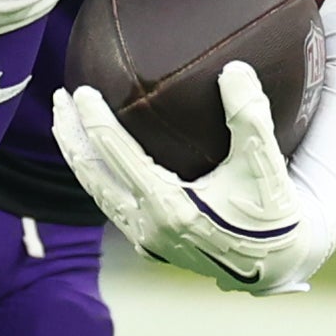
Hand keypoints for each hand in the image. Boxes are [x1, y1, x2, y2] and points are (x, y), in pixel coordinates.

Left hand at [54, 64, 317, 293]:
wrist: (277, 266)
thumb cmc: (272, 215)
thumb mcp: (265, 165)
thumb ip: (249, 117)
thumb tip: (233, 69)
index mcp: (170, 208)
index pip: (117, 155)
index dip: (95, 121)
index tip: (80, 91)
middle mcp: (149, 227)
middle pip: (92, 176)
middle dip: (71, 137)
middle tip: (58, 99)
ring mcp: (146, 240)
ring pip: (98, 193)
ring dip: (80, 158)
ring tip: (67, 125)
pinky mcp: (151, 246)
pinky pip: (112, 206)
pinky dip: (98, 177)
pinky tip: (97, 159)